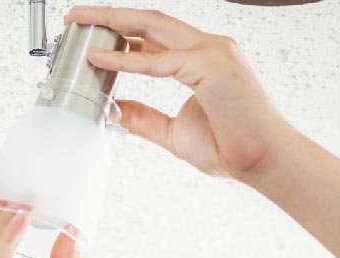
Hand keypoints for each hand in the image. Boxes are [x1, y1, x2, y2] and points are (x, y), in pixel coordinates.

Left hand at [64, 5, 292, 184]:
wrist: (264, 160)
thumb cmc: (233, 146)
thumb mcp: (174, 131)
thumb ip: (144, 117)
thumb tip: (114, 110)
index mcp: (203, 59)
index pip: (156, 36)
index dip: (122, 32)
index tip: (93, 35)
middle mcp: (209, 48)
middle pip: (151, 20)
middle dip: (110, 15)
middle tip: (76, 16)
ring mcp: (212, 52)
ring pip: (153, 26)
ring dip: (113, 21)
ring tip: (82, 22)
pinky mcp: (210, 65)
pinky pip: (158, 60)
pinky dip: (126, 58)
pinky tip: (100, 57)